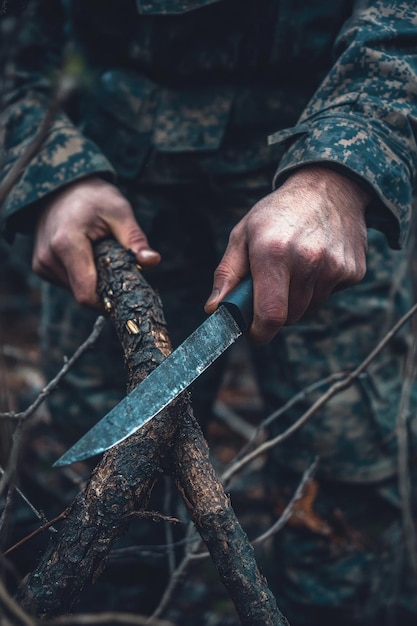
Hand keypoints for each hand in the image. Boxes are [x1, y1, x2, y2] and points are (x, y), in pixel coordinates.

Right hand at [33, 176, 160, 305]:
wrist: (63, 187)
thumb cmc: (95, 198)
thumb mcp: (120, 213)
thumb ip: (135, 240)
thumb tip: (153, 261)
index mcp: (66, 244)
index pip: (86, 293)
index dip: (108, 302)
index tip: (128, 296)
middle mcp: (48, 257)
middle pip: (82, 293)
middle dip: (104, 288)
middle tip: (119, 267)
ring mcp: (41, 263)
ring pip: (75, 289)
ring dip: (93, 280)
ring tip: (100, 254)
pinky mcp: (40, 265)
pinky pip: (67, 282)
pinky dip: (82, 275)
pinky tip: (87, 255)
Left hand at [205, 166, 369, 343]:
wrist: (329, 187)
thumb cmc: (278, 213)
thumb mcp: (243, 234)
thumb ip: (227, 274)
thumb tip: (215, 309)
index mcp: (273, 252)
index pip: (270, 315)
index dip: (259, 332)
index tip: (253, 331)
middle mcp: (307, 261)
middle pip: (289, 317)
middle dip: (276, 310)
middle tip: (272, 284)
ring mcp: (334, 267)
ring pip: (309, 308)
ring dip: (298, 298)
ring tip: (296, 266)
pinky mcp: (353, 271)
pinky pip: (329, 296)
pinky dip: (320, 287)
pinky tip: (317, 261)